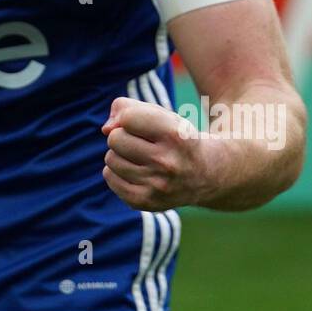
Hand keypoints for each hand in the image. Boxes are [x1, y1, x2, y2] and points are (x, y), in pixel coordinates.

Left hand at [100, 96, 219, 211]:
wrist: (206, 175)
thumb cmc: (176, 138)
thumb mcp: (162, 114)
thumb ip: (127, 108)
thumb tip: (105, 129)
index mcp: (176, 136)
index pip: (128, 117)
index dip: (130, 117)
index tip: (144, 124)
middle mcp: (168, 163)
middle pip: (115, 138)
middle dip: (123, 136)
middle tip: (143, 143)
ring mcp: (157, 186)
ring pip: (110, 158)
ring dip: (120, 154)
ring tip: (141, 157)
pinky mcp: (145, 202)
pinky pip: (109, 177)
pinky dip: (116, 171)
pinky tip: (136, 171)